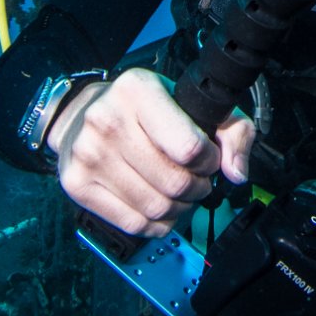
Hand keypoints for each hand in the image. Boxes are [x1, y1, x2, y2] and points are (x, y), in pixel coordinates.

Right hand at [50, 67, 255, 237]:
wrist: (79, 114)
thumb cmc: (141, 109)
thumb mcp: (191, 101)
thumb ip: (232, 130)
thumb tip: (237, 173)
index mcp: (137, 91)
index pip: (189, 148)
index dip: (209, 161)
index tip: (206, 157)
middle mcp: (107, 121)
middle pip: (175, 183)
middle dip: (197, 188)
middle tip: (195, 180)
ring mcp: (89, 156)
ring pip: (156, 208)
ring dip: (179, 208)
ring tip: (177, 193)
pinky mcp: (77, 185)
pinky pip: (133, 224)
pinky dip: (156, 225)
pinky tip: (159, 209)